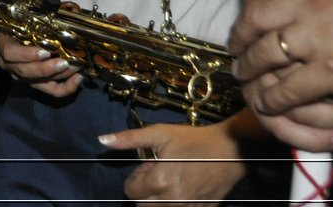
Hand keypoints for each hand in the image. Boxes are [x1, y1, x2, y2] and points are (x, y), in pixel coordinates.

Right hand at [0, 0, 80, 96]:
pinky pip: (50, 91)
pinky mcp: (38, 82)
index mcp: (4, 41)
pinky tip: (78, 78)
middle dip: (45, 69)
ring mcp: (23, 74)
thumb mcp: (32, 0)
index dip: (25, 55)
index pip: (9, 53)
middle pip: (22, 72)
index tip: (44, 50)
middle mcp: (10, 62)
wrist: (31, 22)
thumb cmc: (29, 11)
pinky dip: (65, 89)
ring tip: (76, 66)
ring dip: (57, 77)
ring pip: (36, 83)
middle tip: (65, 61)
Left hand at [99, 118, 246, 204]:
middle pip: (143, 205)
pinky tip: (183, 189)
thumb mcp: (160, 133)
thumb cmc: (194, 140)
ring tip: (169, 182)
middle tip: (158, 175)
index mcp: (160, 181)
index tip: (148, 167)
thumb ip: (129, 139)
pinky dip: (175, 204)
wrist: (230, 149)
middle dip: (145, 192)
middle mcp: (173, 199)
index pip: (131, 191)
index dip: (136, 178)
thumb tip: (102, 140)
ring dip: (158, 200)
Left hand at [231, 0, 332, 128]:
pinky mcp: (330, 71)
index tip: (250, 19)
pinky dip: (274, 97)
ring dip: (250, 68)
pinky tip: (269, 101)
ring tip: (244, 75)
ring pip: (265, 53)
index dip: (253, 6)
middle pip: (256, 17)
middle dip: (240, 36)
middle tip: (235, 48)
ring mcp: (319, 35)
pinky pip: (288, 87)